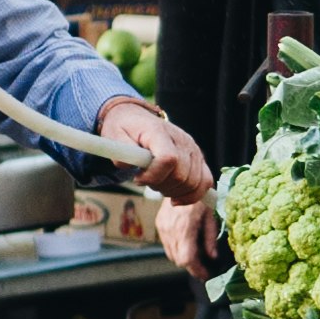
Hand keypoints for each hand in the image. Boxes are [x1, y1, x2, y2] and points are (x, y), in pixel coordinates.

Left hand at [97, 98, 212, 205]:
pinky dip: (192, 195)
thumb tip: (129, 166)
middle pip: (182, 175)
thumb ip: (121, 151)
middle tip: (145, 181)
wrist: (137, 119)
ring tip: (158, 184)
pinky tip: (176, 199)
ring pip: (194, 182)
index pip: (168, 159)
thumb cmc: (125, 129)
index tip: (138, 178)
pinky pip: (205, 182)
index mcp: (160, 133)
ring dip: (173, 191)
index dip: (154, 175)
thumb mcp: (114, 135)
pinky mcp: (198, 158)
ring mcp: (193, 149)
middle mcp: (182, 140)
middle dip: (161, 186)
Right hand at [158, 194, 221, 277]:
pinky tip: (187, 245)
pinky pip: (167, 245)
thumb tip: (213, 257)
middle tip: (204, 268)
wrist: (182, 177)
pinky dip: (177, 250)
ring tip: (197, 258)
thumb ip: (210, 237)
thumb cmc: (202, 194)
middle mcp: (170, 230)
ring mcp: (162, 227)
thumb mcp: (211, 215)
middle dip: (192, 267)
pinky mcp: (159, 224)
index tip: (207, 274)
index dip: (197, 270)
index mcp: (185, 228)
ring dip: (184, 259)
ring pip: (171, 254)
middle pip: (178, 260)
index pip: (186, 259)